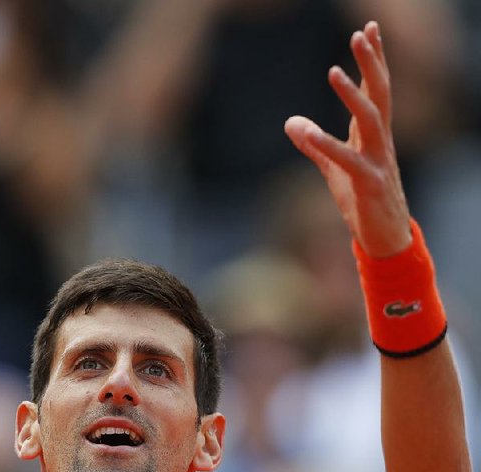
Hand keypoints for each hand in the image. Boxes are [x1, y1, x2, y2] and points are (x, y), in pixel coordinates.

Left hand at [284, 21, 411, 258]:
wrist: (384, 238)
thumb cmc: (362, 201)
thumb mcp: (333, 168)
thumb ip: (314, 144)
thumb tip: (291, 122)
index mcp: (373, 135)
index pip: (376, 90)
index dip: (372, 60)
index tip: (367, 29)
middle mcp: (381, 142)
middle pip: (380, 94)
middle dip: (372, 63)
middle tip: (361, 33)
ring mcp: (378, 161)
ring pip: (371, 119)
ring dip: (354, 95)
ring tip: (335, 70)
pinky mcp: (369, 184)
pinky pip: (348, 161)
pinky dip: (327, 146)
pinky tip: (307, 132)